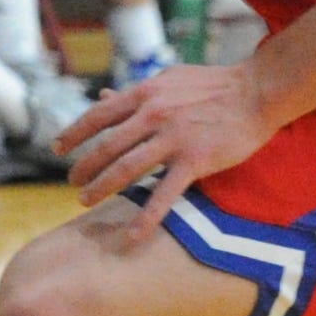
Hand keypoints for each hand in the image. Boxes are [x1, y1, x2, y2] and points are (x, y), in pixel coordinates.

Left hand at [58, 60, 276, 236]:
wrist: (257, 91)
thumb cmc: (213, 85)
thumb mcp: (169, 80)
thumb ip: (136, 92)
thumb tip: (104, 95)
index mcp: (144, 94)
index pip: (98, 115)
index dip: (74, 133)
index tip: (57, 148)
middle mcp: (152, 114)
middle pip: (106, 146)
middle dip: (84, 167)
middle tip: (72, 183)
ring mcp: (173, 138)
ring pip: (125, 169)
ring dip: (101, 188)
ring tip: (85, 201)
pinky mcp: (194, 160)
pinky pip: (165, 193)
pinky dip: (147, 217)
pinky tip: (133, 235)